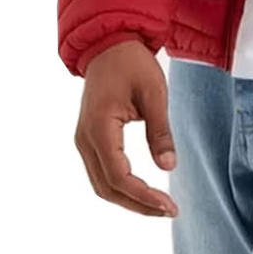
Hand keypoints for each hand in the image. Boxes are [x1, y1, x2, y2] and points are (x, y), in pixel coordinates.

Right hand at [74, 39, 178, 216]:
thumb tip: (168, 166)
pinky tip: (142, 189)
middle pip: (107, 188)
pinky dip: (120, 186)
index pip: (119, 176)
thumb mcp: (154, 92)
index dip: (144, 196)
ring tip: (158, 205)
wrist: (110, 43)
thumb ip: (160, 130)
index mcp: (100, 128)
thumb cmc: (133, 63)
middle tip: (168, 211)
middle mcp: (85, 139)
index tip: (169, 205)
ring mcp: (84, 139)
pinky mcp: (89, 137)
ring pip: (101, 184)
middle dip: (137, 204)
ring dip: (128, 199)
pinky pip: (101, 171)